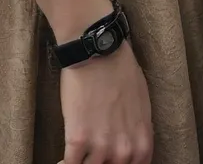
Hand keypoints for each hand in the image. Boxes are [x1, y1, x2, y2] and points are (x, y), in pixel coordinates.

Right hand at [58, 40, 153, 163]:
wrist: (97, 51)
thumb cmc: (121, 69)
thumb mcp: (141, 103)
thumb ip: (137, 129)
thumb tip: (131, 140)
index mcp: (142, 143)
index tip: (109, 161)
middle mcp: (123, 151)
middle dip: (101, 163)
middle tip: (91, 155)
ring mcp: (100, 147)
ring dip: (82, 163)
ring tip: (76, 159)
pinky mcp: (77, 139)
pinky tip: (61, 161)